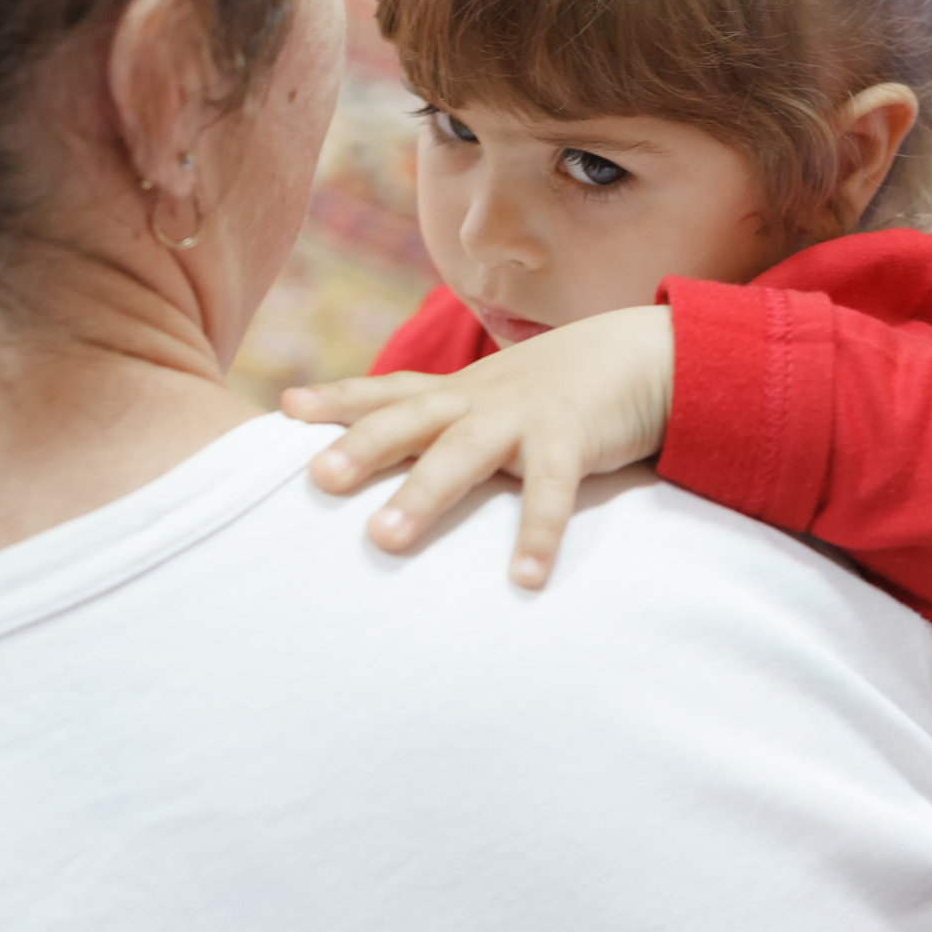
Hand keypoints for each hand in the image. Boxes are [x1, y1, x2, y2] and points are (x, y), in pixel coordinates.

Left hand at [286, 306, 675, 588]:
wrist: (646, 352)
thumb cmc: (562, 389)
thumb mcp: (499, 398)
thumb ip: (452, 423)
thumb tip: (395, 460)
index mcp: (461, 392)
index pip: (391, 390)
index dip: (339, 397)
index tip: (285, 408)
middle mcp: (482, 399)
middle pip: (411, 419)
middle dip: (362, 445)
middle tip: (316, 478)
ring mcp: (524, 415)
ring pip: (464, 453)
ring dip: (423, 494)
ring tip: (383, 539)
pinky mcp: (572, 437)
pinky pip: (550, 491)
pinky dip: (536, 533)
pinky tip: (524, 579)